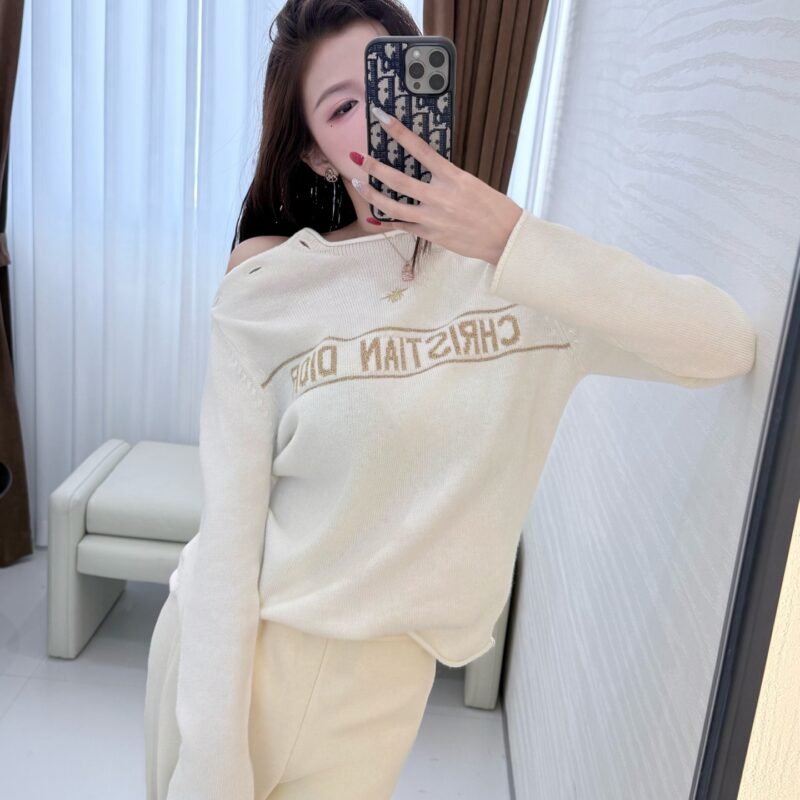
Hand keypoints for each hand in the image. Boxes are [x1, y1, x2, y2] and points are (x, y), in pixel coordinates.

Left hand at [349, 104, 523, 265]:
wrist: (504, 237)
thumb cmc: (493, 208)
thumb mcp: (471, 184)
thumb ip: (447, 178)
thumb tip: (427, 173)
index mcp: (453, 177)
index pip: (420, 149)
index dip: (399, 132)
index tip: (382, 118)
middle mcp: (439, 196)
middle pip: (398, 179)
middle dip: (374, 167)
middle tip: (358, 158)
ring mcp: (432, 218)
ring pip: (393, 205)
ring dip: (372, 194)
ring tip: (358, 184)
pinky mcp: (430, 234)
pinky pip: (402, 226)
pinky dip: (386, 221)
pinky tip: (373, 216)